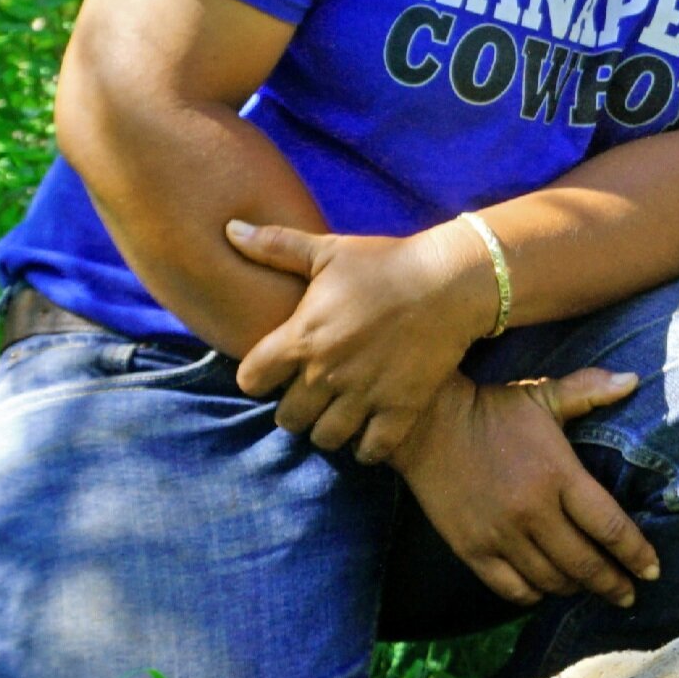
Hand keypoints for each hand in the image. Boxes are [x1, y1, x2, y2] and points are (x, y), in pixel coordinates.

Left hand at [227, 216, 499, 462]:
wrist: (450, 283)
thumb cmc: (386, 263)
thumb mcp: (327, 250)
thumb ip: (274, 246)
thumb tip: (228, 229)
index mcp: (302, 337)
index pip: (252, 379)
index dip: (257, 378)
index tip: (271, 372)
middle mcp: (327, 373)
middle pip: (288, 418)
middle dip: (293, 411)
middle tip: (307, 400)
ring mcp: (365, 395)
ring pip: (326, 437)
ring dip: (327, 431)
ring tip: (336, 418)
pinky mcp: (402, 409)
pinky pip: (373, 449)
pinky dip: (367, 448)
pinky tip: (369, 436)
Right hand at [390, 370, 661, 609]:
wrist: (423, 424)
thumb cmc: (492, 410)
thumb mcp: (542, 396)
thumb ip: (589, 391)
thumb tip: (634, 379)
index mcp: (558, 475)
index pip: (611, 528)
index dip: (636, 555)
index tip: (652, 571)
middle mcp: (532, 511)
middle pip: (585, 564)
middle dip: (613, 585)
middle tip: (628, 595)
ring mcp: (500, 534)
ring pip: (551, 581)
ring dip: (576, 589)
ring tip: (589, 587)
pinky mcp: (471, 549)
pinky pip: (512, 589)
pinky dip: (534, 594)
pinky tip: (545, 588)